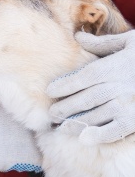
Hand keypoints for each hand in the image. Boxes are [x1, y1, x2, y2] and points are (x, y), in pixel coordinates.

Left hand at [47, 30, 134, 144]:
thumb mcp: (129, 42)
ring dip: (75, 123)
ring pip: (94, 116)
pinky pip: (115, 131)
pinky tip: (84, 139)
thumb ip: (101, 43)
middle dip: (64, 108)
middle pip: (83, 100)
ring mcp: (126, 105)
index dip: (62, 86)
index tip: (50, 92)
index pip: (79, 79)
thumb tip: (78, 36)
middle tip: (51, 114)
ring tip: (62, 128)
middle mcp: (115, 88)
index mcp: (110, 68)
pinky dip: (99, 136)